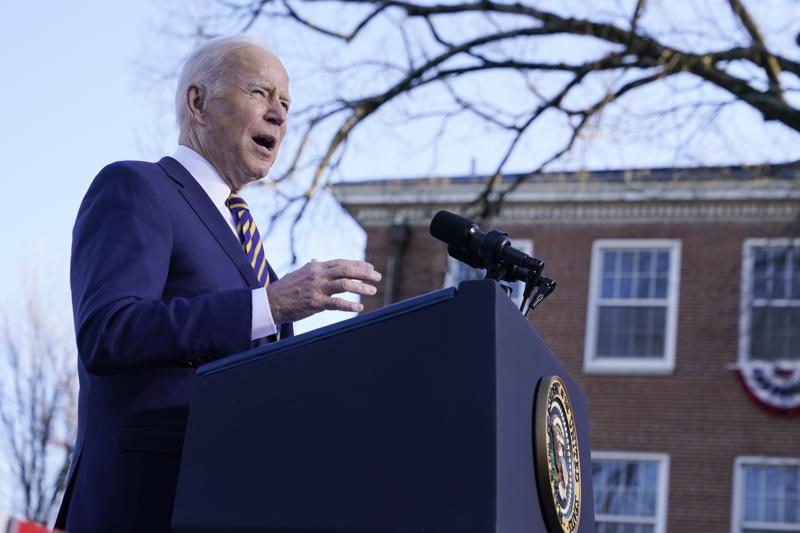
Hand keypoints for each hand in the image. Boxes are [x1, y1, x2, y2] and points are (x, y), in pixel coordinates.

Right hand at [267, 259, 381, 323]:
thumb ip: (311, 268)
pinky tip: (359, 308)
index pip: (341, 262)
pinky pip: (336, 303)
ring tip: (372, 291)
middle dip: (364, 273)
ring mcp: (317, 289)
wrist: (270, 302)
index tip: (370, 267)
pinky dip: (349, 305)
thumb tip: (316, 261)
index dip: (358, 264)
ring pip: (345, 284)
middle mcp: (318, 275)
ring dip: (361, 287)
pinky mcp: (315, 303)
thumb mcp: (298, 273)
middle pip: (347, 270)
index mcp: (316, 268)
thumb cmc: (285, 289)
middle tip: (377, 277)